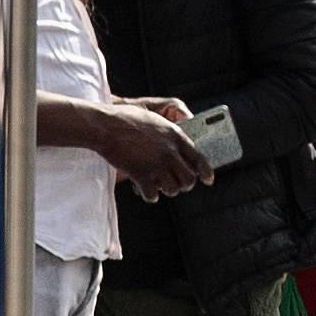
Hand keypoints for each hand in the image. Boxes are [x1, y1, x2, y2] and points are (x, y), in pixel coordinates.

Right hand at [95, 103, 215, 193]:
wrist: (107, 126)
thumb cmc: (128, 120)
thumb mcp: (156, 121)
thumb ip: (169, 136)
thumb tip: (179, 151)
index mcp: (176, 136)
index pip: (199, 158)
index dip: (205, 172)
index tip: (208, 180)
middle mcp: (170, 152)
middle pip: (188, 179)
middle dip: (184, 184)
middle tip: (177, 184)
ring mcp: (156, 164)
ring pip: (172, 189)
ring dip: (166, 190)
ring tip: (159, 185)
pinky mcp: (141, 174)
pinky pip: (153, 195)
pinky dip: (150, 195)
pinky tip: (146, 190)